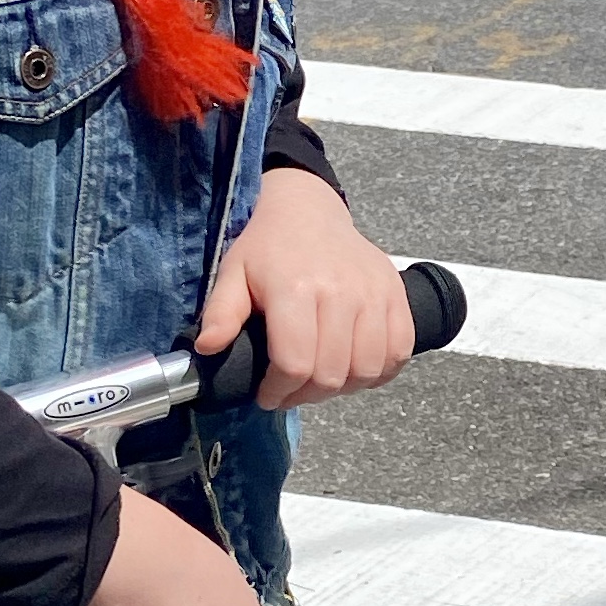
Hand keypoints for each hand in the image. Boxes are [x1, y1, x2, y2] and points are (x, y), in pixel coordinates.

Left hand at [196, 168, 415, 412]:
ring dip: (343, 388)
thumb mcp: (233, 273)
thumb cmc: (268, 247)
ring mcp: (373, 294)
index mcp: (294, 289)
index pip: (295, 363)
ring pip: (367, 369)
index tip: (269, 395)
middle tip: (292, 391)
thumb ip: (221, 312)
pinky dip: (380, 372)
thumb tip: (207, 348)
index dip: (280, 391)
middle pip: (331, 374)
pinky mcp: (396, 295)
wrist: (309, 210)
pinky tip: (355, 369)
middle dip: (307, 394)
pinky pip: (398, 351)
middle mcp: (340, 292)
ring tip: (322, 380)